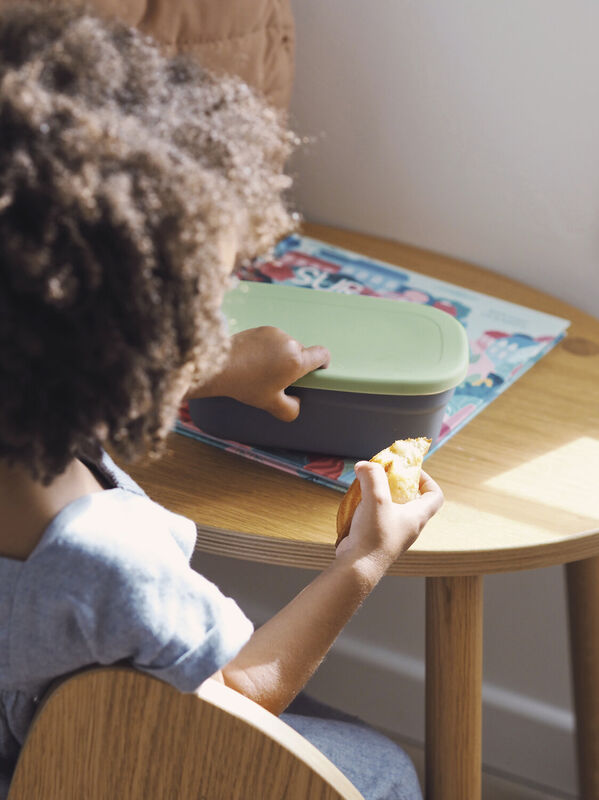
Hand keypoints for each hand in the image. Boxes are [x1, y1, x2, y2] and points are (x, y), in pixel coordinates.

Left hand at [188, 326, 329, 420]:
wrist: (217, 366)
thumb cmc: (245, 385)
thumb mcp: (270, 404)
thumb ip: (290, 409)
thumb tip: (296, 403)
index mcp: (297, 361)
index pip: (323, 354)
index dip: (323, 363)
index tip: (317, 370)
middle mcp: (289, 343)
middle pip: (302, 353)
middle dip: (294, 365)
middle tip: (277, 380)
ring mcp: (275, 333)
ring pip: (286, 346)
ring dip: (280, 356)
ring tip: (261, 370)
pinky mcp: (262, 328)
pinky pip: (273, 340)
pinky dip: (268, 349)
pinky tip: (253, 360)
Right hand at [335, 462, 443, 570]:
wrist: (358, 567)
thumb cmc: (374, 536)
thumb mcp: (376, 498)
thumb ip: (372, 476)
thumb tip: (365, 465)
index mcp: (417, 517)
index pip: (435, 496)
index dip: (427, 480)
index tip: (411, 471)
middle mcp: (409, 526)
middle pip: (412, 500)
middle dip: (397, 484)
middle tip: (383, 476)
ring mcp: (394, 533)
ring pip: (392, 509)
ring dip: (380, 496)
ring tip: (366, 488)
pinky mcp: (379, 538)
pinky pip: (378, 518)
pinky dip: (369, 508)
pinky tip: (356, 504)